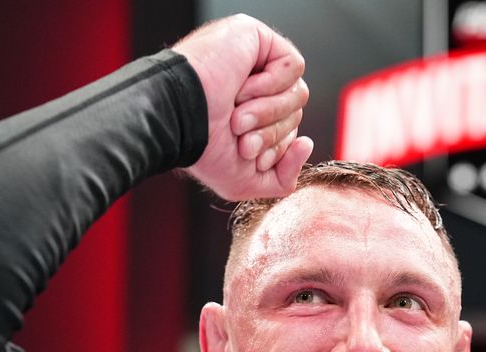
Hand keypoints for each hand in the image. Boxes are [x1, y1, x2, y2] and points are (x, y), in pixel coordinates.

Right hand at [174, 14, 313, 199]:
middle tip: (239, 133)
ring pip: (298, 93)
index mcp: (249, 115)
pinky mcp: (257, 38)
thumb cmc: (202, 150)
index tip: (245, 151)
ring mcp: (255, 61)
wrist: (178, 119)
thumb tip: (307, 144)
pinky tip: (244, 88)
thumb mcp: (245, 180)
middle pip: (295, 113)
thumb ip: (282, 178)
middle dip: (270, 133)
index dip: (275, 148)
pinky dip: (273, 85)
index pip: (288, 132)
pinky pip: (293, 66)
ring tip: (238, 115)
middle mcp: (254, 87)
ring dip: (268, 112)